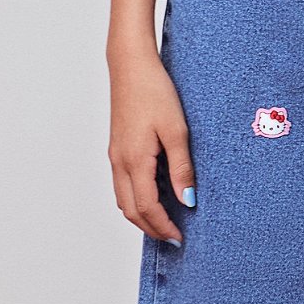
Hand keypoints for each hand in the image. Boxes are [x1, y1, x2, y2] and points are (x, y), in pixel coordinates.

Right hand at [109, 49, 196, 241]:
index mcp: (135, 160)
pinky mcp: (117, 148)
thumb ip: (181, 169)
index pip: (147, 207)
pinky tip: (155, 195)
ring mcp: (115, 155)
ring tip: (165, 222)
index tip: (180, 237)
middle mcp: (120, 162)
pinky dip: (136, 198)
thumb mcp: (177, 131)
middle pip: (130, 210)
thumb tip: (188, 200)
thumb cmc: (154, 92)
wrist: (131, 66)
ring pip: (123, 199)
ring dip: (142, 215)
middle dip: (151, 228)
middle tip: (173, 237)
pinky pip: (123, 184)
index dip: (163, 226)